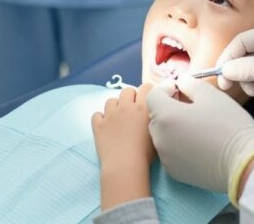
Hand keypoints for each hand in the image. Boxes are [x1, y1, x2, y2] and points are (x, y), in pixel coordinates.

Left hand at [92, 84, 155, 210]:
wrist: (125, 165)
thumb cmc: (146, 153)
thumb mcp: (156, 132)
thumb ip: (155, 118)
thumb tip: (155, 113)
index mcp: (142, 108)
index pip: (145, 88)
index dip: (147, 90)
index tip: (149, 95)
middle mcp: (125, 107)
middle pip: (127, 91)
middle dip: (131, 96)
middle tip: (133, 107)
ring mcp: (109, 115)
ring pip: (110, 100)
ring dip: (115, 106)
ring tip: (118, 117)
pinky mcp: (98, 125)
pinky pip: (97, 115)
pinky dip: (101, 118)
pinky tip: (105, 126)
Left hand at [146, 76, 253, 199]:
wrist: (243, 163)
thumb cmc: (228, 125)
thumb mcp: (210, 95)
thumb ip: (189, 83)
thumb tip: (180, 82)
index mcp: (165, 116)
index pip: (154, 96)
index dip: (167, 88)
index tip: (182, 89)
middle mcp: (159, 138)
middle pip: (156, 116)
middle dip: (169, 107)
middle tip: (190, 105)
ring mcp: (165, 157)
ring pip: (162, 135)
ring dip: (173, 126)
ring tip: (195, 126)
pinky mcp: (174, 172)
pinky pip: (170, 152)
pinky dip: (178, 145)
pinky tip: (197, 144)